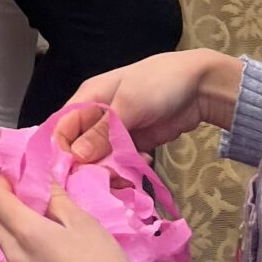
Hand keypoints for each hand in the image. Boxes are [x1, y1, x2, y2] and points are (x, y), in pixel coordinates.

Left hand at [0, 180, 146, 261]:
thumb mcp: (85, 223)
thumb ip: (58, 200)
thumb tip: (42, 183)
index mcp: (26, 235)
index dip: (1, 184)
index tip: (14, 177)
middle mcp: (15, 260)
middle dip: (5, 207)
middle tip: (28, 199)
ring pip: (7, 251)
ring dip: (16, 235)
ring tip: (45, 232)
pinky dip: (28, 260)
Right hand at [50, 49, 243, 165]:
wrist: (199, 87)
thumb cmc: (159, 83)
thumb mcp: (128, 104)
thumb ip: (102, 131)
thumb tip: (75, 157)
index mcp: (89, 97)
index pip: (62, 127)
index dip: (61, 151)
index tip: (72, 174)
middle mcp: (97, 116)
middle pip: (79, 148)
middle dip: (90, 167)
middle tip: (110, 177)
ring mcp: (115, 132)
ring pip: (100, 159)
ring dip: (111, 171)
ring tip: (128, 176)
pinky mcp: (133, 144)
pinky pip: (121, 163)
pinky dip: (128, 169)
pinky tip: (144, 164)